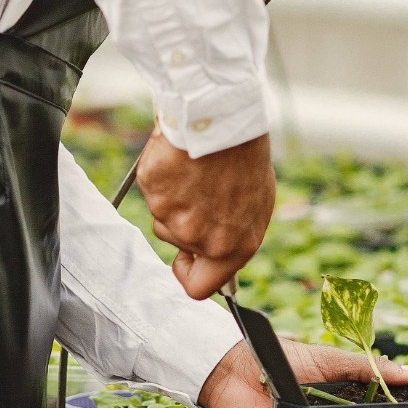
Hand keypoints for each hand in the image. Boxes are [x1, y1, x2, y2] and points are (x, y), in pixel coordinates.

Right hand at [135, 127, 274, 297]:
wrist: (225, 120)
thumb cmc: (245, 159)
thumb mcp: (255, 206)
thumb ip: (232, 237)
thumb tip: (214, 251)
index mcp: (230, 248)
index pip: (198, 287)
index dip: (189, 272)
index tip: (186, 258)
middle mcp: (198, 237)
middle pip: (176, 240)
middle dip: (183, 219)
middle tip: (201, 188)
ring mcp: (170, 213)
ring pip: (162, 213)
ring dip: (173, 195)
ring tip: (197, 169)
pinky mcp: (151, 188)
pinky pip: (152, 188)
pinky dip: (162, 175)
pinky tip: (182, 159)